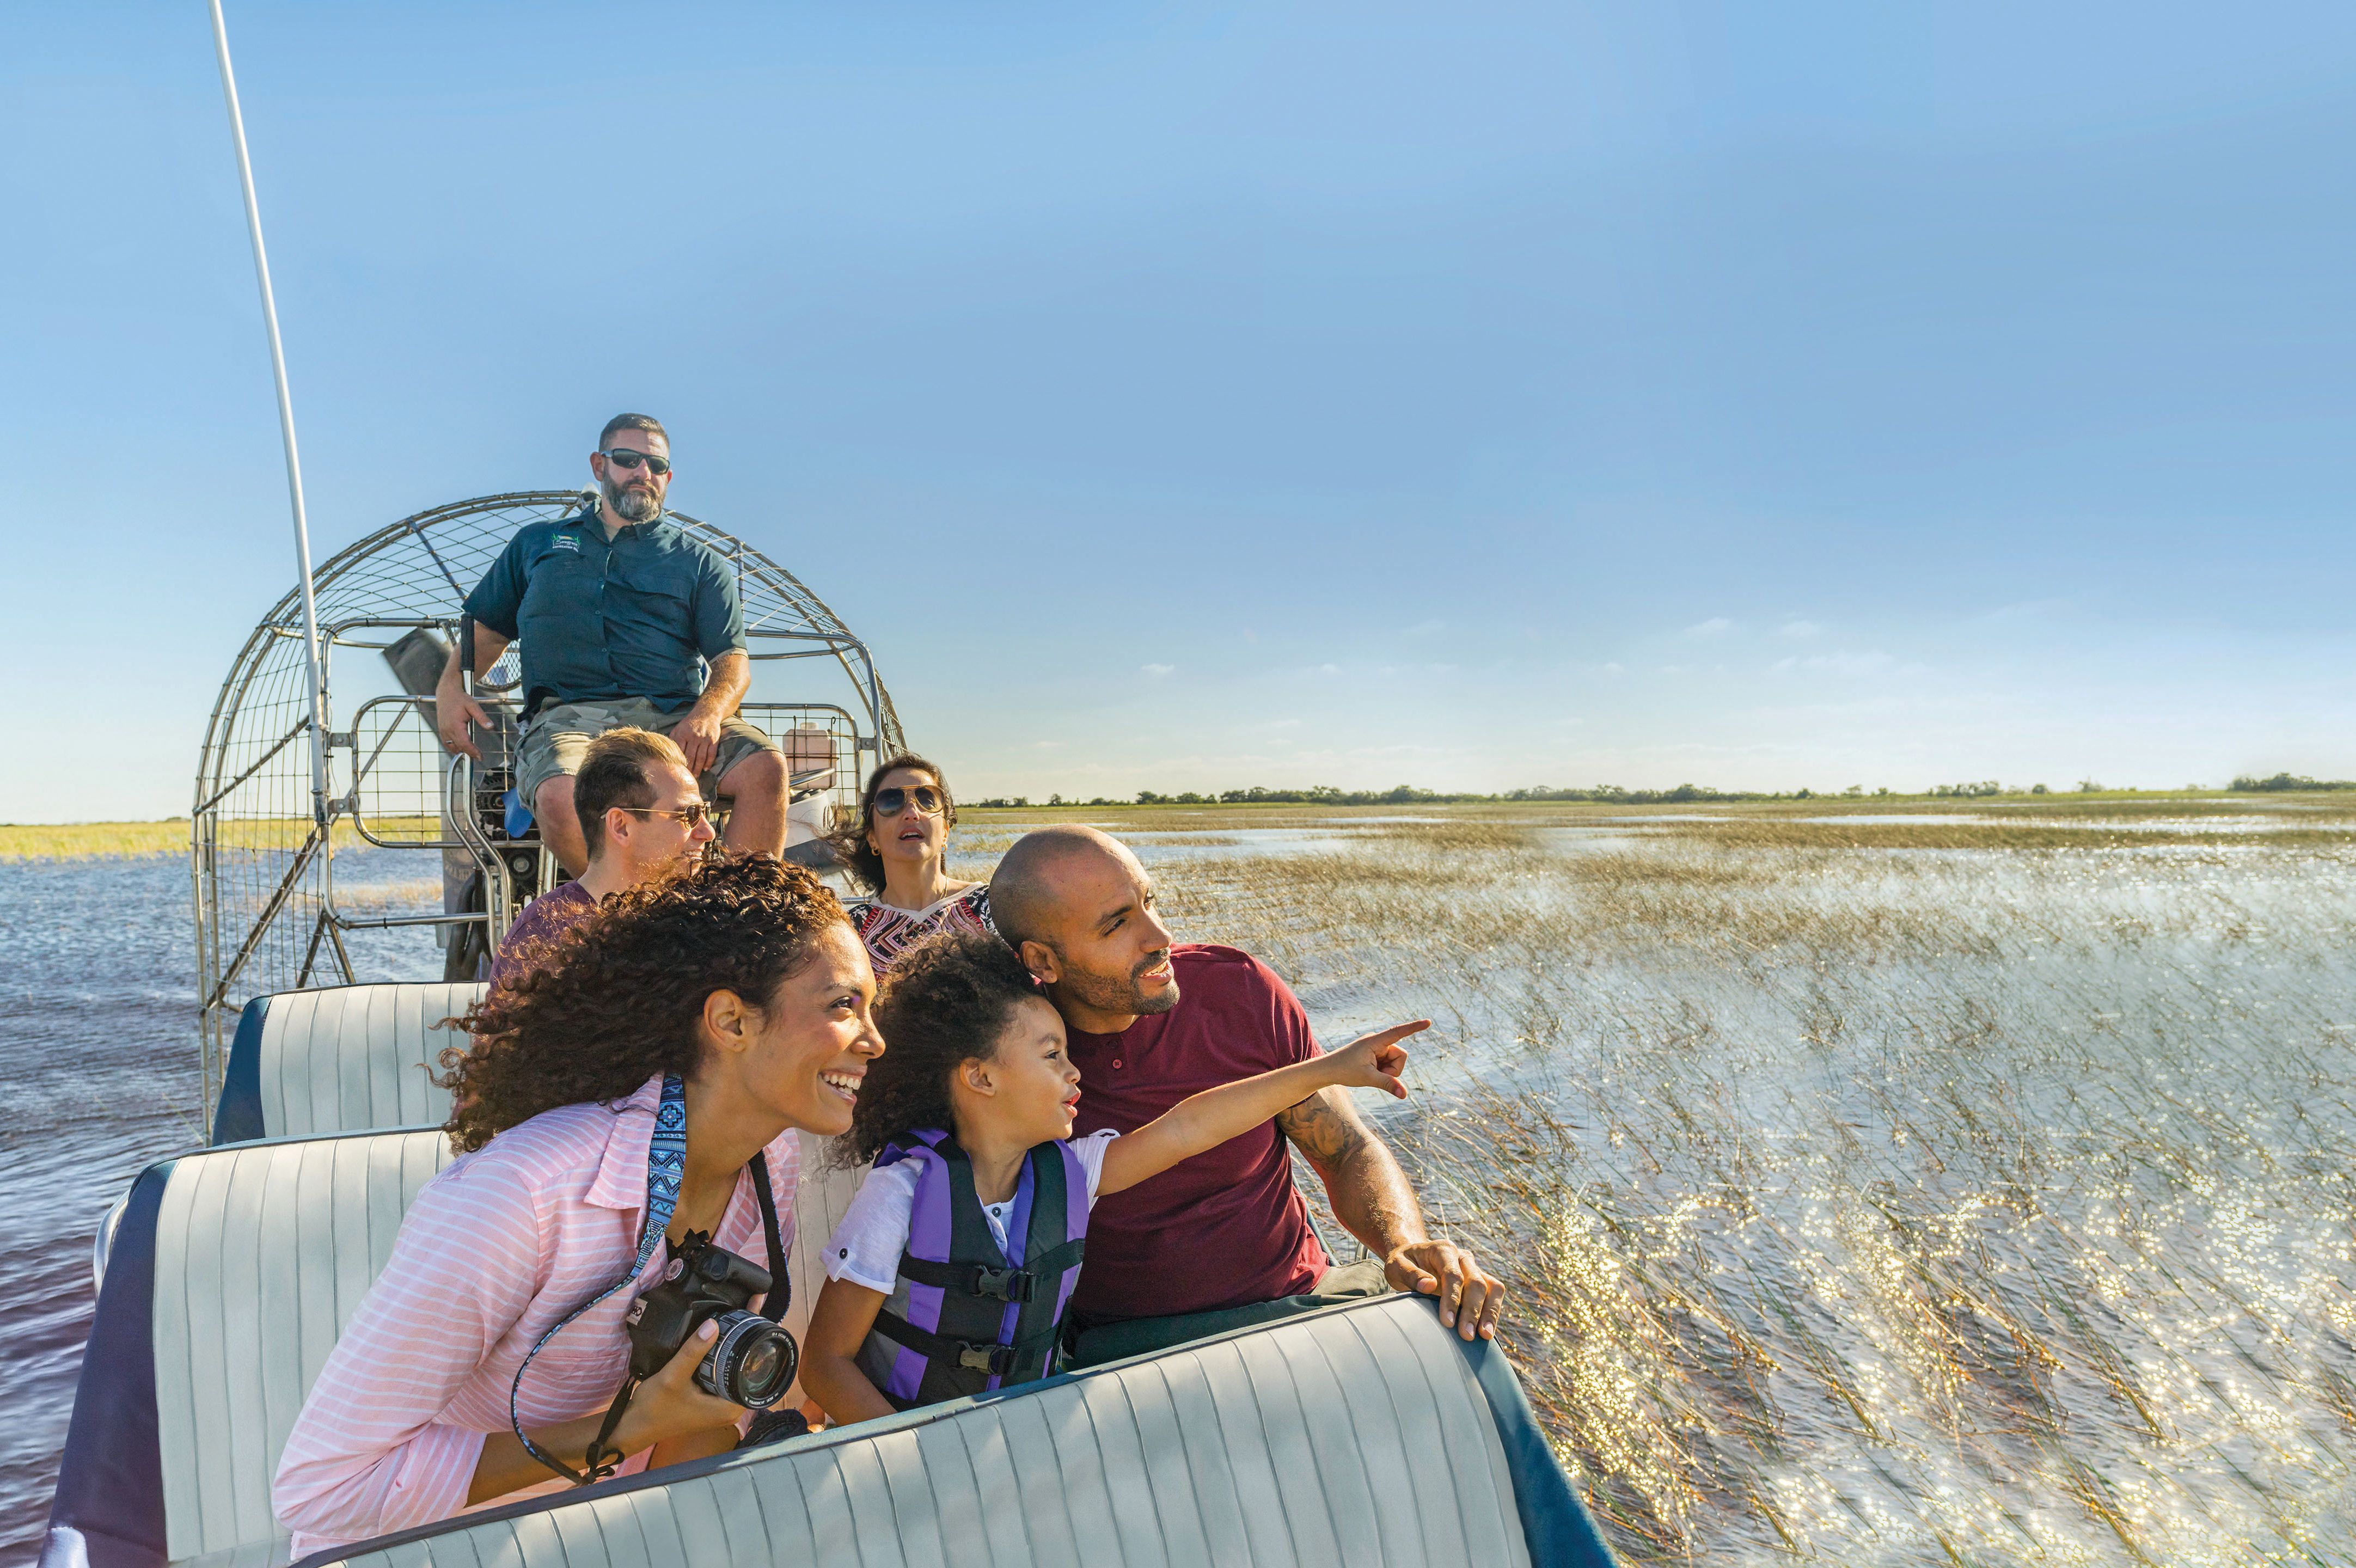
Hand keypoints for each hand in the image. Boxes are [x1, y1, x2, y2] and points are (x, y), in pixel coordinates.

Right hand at [436, 686, 489, 760]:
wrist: (446, 692)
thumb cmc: (459, 698)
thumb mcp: (473, 706)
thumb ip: (482, 717)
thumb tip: (491, 727)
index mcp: (455, 725)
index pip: (465, 743)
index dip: (473, 751)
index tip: (480, 756)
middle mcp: (447, 729)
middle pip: (459, 747)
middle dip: (469, 753)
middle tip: (479, 757)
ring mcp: (442, 730)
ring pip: (451, 747)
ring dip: (460, 751)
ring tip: (471, 752)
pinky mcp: (441, 729)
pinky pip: (446, 743)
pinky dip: (453, 747)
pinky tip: (461, 747)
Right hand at [614, 1318, 748, 1453]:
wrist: (633, 1426)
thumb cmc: (653, 1409)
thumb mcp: (673, 1377)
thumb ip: (693, 1351)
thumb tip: (714, 1324)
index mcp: (730, 1407)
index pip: (755, 1369)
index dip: (758, 1340)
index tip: (762, 1314)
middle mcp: (731, 1408)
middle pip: (748, 1366)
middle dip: (749, 1338)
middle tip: (754, 1307)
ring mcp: (720, 1404)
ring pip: (735, 1368)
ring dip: (736, 1344)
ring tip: (744, 1315)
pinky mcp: (710, 1400)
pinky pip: (723, 1373)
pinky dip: (722, 1355)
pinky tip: (721, 1336)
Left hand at [671, 711, 722, 775]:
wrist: (706, 713)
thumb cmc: (689, 723)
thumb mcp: (678, 728)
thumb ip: (672, 740)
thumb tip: (666, 753)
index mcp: (682, 734)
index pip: (679, 752)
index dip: (678, 763)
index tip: (677, 771)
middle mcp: (693, 737)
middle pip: (690, 757)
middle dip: (688, 769)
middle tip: (686, 777)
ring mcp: (704, 739)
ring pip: (701, 757)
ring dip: (698, 768)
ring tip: (696, 776)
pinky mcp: (713, 740)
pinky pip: (711, 754)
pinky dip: (709, 763)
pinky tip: (706, 769)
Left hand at [1327, 1020, 1426, 1099]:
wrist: (1327, 1070)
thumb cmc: (1344, 1070)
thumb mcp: (1368, 1078)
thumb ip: (1387, 1084)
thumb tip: (1404, 1095)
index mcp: (1375, 1041)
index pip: (1399, 1032)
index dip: (1414, 1028)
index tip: (1428, 1022)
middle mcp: (1378, 1041)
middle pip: (1400, 1056)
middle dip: (1393, 1070)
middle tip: (1375, 1075)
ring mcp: (1377, 1048)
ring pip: (1396, 1062)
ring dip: (1387, 1072)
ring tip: (1370, 1074)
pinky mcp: (1375, 1054)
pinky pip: (1388, 1064)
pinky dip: (1382, 1072)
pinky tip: (1369, 1072)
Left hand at [1384, 1239, 1504, 1340]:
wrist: (1413, 1259)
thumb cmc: (1403, 1264)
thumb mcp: (1396, 1266)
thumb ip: (1410, 1274)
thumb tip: (1429, 1286)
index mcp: (1443, 1249)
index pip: (1453, 1274)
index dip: (1452, 1298)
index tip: (1448, 1322)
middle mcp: (1463, 1257)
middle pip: (1476, 1282)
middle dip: (1472, 1311)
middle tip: (1466, 1335)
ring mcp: (1474, 1269)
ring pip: (1492, 1288)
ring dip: (1489, 1312)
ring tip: (1485, 1335)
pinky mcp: (1481, 1281)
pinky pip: (1494, 1294)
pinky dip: (1493, 1312)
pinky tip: (1487, 1332)